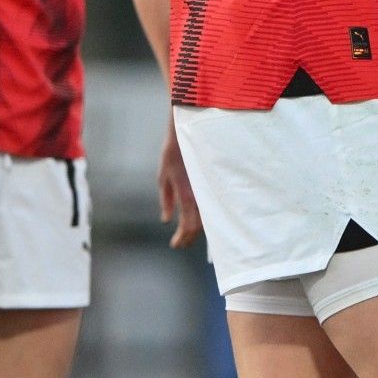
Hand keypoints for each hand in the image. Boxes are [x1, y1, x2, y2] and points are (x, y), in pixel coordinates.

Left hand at [158, 118, 201, 248]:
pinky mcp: (214, 184)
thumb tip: (166, 220)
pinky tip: (198, 218)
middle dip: (189, 238)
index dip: (183, 239)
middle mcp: (201, 196)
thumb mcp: (163, 176)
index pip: (189, 227)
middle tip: (180, 244)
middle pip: (199, 227)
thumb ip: (166, 200)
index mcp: (187, 196)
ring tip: (188, 235)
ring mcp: (210, 190)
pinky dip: (204, 217)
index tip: (175, 245)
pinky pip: (211, 206)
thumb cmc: (174, 152)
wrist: (192, 131)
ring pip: (208, 218)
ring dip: (197, 229)